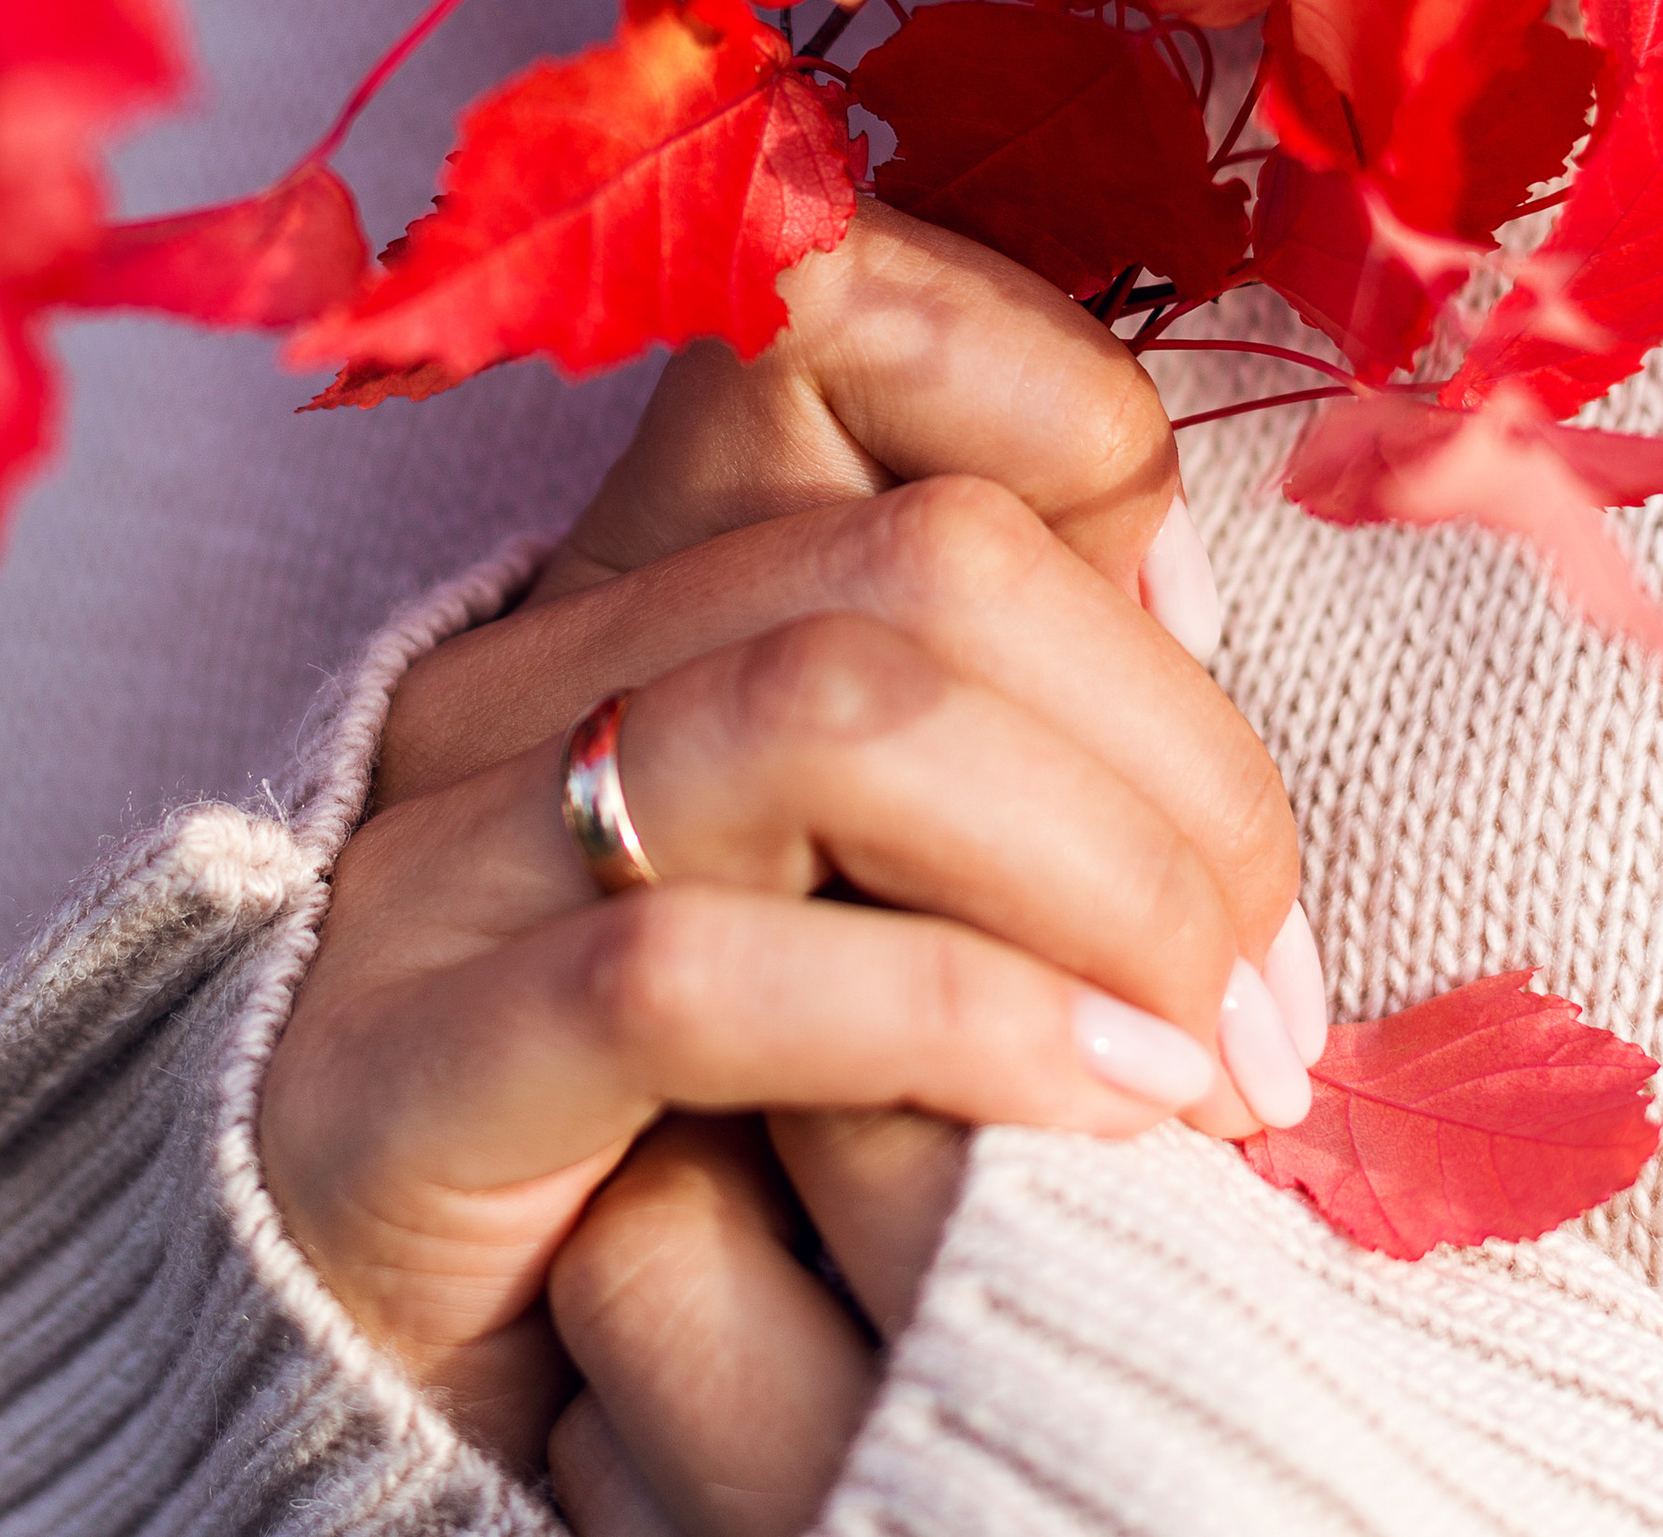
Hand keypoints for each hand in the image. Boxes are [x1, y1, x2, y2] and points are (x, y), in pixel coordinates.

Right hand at [259, 211, 1321, 1508]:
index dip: (1073, 419)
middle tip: (1269, 963)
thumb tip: (1184, 603)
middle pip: (922, 554)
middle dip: (1171, 752)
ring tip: (1213, 1050)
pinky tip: (1097, 1110)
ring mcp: (443, 852)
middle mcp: (526, 666)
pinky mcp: (393, 1068)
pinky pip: (692, 975)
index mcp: (637, 569)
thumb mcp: (860, 856)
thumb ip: (988, 698)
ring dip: (1099, 880)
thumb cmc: (709, 1101)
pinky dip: (958, 1024)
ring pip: (830, 710)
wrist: (422, 1358)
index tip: (1199, 631)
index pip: (846, 304)